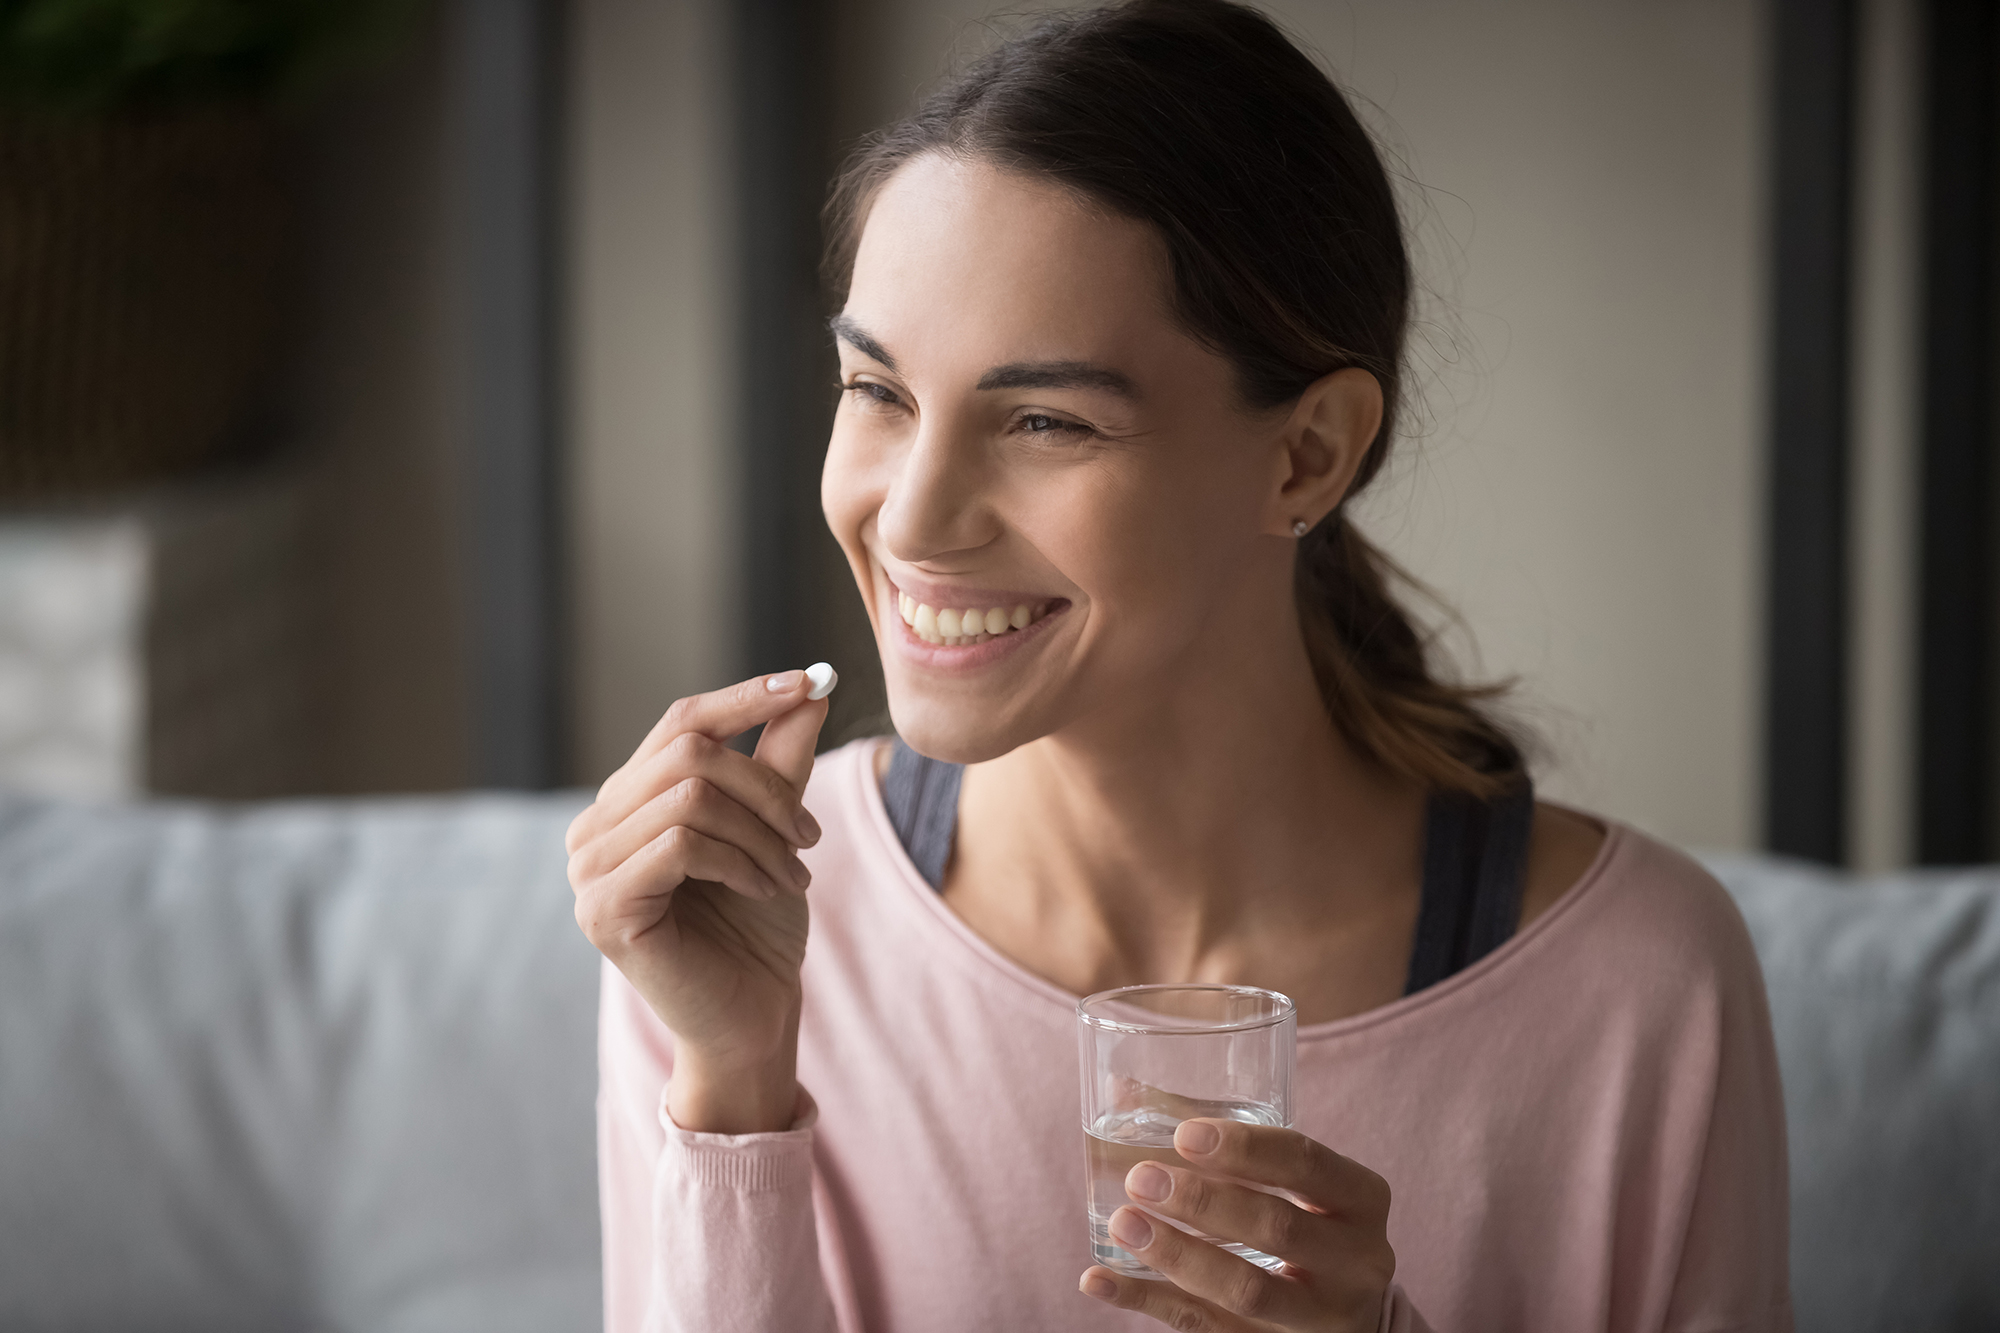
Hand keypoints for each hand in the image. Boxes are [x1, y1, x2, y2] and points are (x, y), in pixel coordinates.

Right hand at [567, 669, 831, 1131]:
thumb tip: (810, 687)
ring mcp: (589, 869)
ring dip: (761, 833)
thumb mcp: (776, 829)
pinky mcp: (603, 909)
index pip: (681, 720)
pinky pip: (680, 845)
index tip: (810, 681)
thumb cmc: (758, 926)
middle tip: (811, 836)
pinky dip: (738, 861)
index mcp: (629, 800)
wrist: (752, 1015)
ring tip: (794, 873)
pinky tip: (762, 890)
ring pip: (689, 798)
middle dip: (767, 788)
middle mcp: (595, 827)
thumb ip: (781, 760)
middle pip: (690, 753)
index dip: (745, 696)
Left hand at [1079, 1118, 1394, 1331]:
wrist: (1348, 1315)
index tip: (1183, 1134)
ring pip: (1247, 1290)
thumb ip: (1219, 1140)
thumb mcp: (1294, 1182)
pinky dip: (1146, 1302)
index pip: (1306, 1163)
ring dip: (1177, 1255)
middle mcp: (1354, 1261)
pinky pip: (1207, 1330)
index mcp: (1361, 1200)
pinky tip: (1099, 1278)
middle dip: (1204, 1202)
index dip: (1244, 1147)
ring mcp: (1319, 1315)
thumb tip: (1117, 1088)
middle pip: (1278, 1227)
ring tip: (1124, 1222)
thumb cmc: (1308, 1221)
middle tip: (1141, 1178)